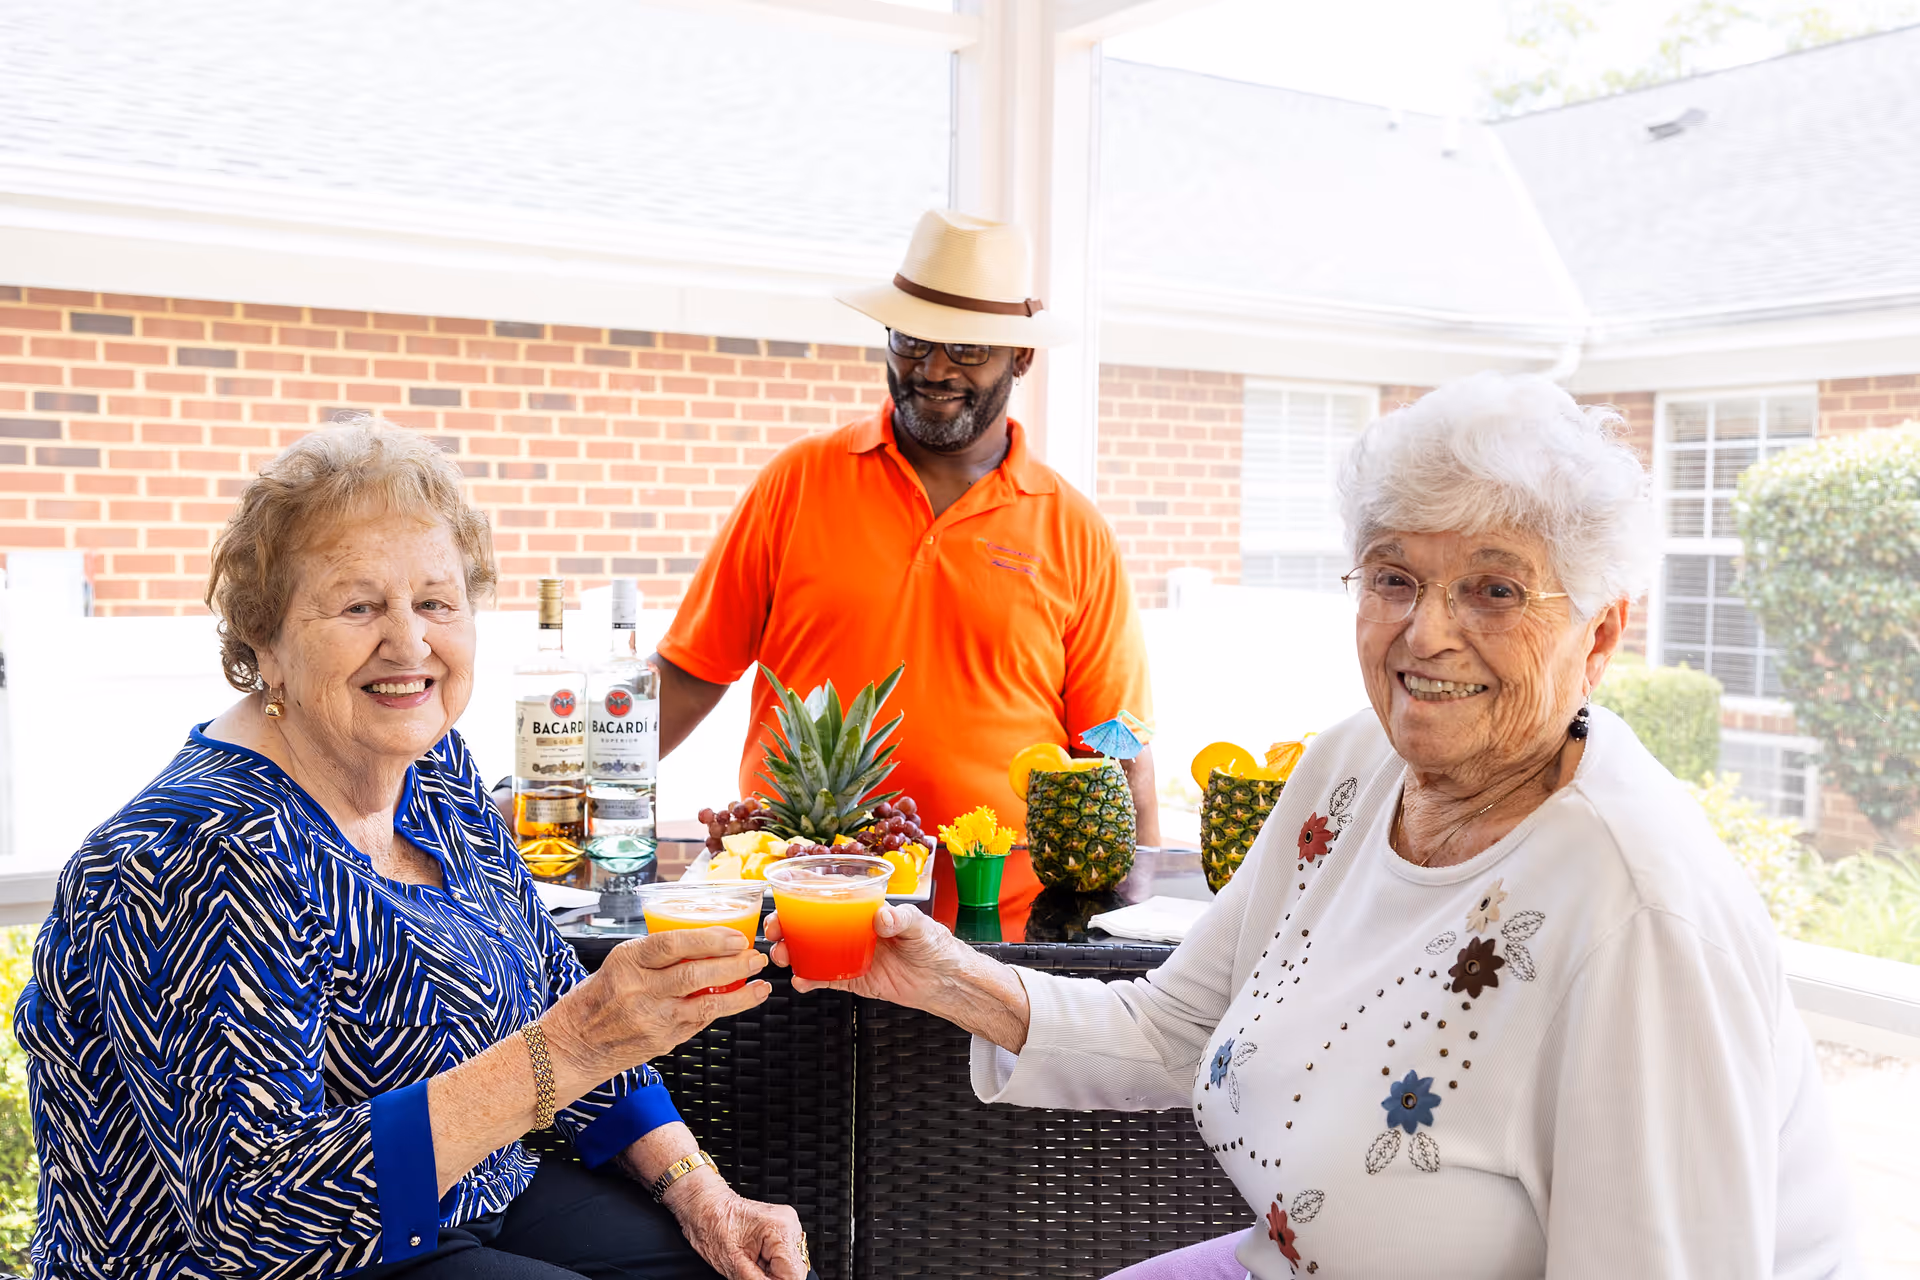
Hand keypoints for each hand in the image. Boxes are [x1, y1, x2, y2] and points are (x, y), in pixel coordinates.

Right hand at [543, 928, 769, 1079]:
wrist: (569, 1048)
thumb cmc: (593, 1000)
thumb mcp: (616, 966)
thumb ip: (654, 957)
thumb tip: (702, 942)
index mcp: (625, 962)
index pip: (671, 944)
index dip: (709, 939)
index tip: (735, 936)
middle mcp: (638, 990)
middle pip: (695, 974)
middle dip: (733, 964)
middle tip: (756, 956)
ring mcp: (651, 1020)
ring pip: (705, 1004)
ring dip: (739, 992)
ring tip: (761, 981)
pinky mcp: (662, 1042)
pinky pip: (700, 1022)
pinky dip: (725, 1011)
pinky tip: (743, 1000)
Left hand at [668, 1174, 806, 1279]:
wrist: (705, 1206)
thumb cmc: (713, 1225)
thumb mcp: (734, 1264)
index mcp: (781, 1229)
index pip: (794, 1274)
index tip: (757, 1279)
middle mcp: (789, 1223)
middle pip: (794, 1269)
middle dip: (772, 1276)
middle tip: (749, 1269)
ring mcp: (787, 1224)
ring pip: (788, 1264)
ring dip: (770, 1270)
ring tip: (749, 1260)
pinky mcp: (781, 1228)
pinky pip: (783, 1256)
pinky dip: (769, 1263)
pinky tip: (754, 1256)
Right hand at [766, 904, 1031, 1052]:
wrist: (946, 982)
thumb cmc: (937, 945)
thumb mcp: (921, 926)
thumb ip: (902, 919)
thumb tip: (883, 916)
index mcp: (863, 907)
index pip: (825, 893)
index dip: (799, 893)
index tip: (782, 899)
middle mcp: (851, 928)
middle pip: (808, 922)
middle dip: (784, 926)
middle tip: (774, 934)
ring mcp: (849, 953)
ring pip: (810, 950)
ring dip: (791, 952)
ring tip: (783, 959)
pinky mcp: (853, 979)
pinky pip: (824, 978)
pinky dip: (809, 980)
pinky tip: (801, 982)